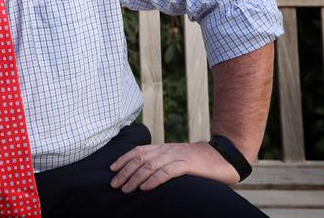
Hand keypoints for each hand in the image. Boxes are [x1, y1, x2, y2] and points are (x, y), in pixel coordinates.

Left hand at [109, 142, 239, 192]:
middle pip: (140, 158)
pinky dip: (154, 180)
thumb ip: (165, 164)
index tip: (112, 169)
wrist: (225, 156)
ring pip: (150, 165)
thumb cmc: (201, 162)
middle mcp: (167, 150)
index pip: (138, 151)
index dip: (123, 159)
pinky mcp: (187, 165)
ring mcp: (176, 156)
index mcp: (164, 148)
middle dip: (124, 171)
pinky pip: (167, 172)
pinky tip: (145, 187)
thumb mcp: (179, 160)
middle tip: (114, 184)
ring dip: (135, 177)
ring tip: (125, 189)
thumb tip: (148, 175)